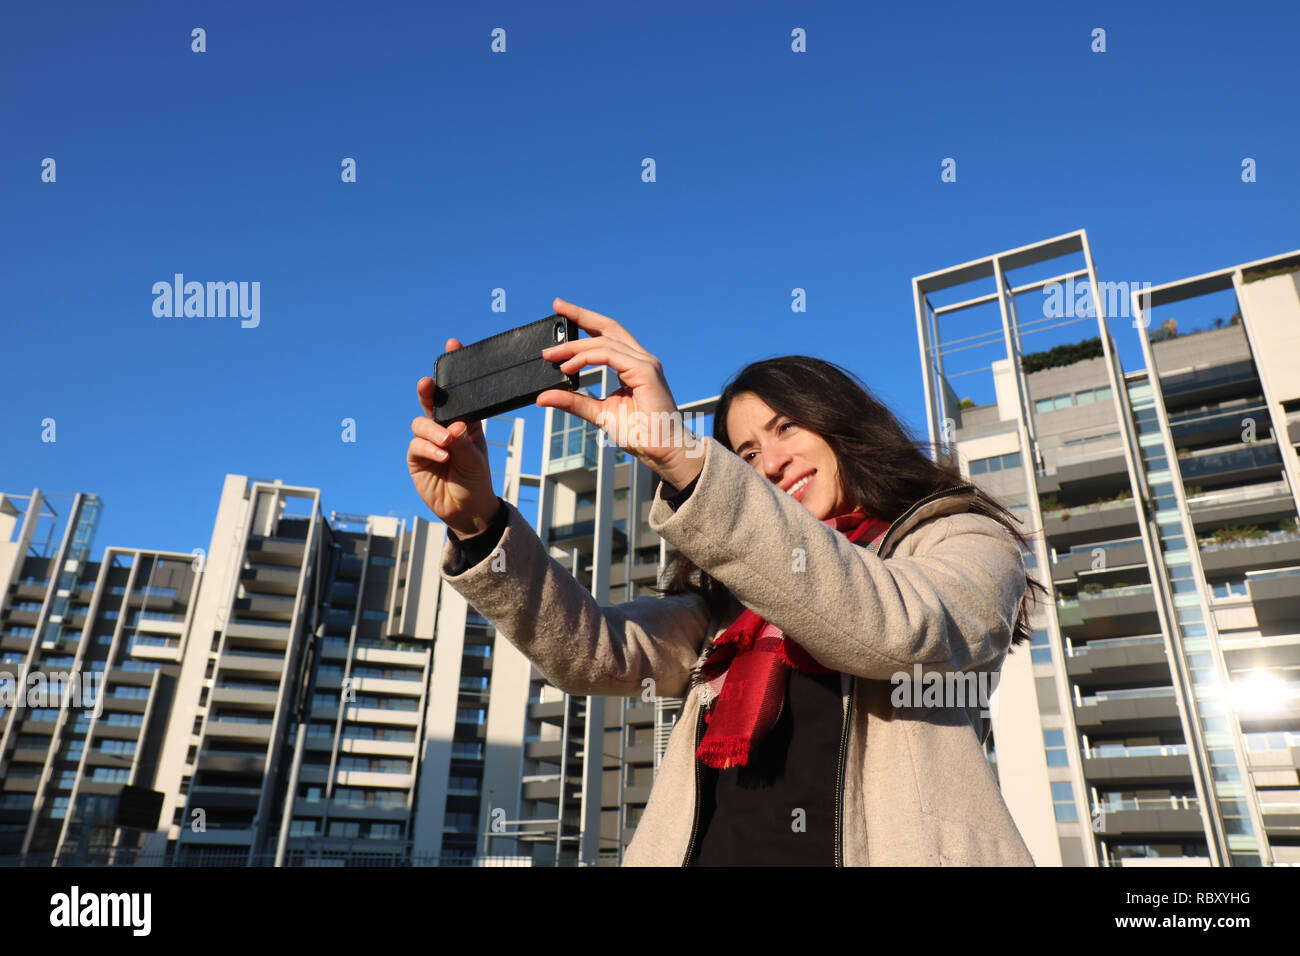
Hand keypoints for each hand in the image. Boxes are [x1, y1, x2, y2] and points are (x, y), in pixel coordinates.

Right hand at [409, 339, 501, 537]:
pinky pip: (417, 446)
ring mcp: (428, 442)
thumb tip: (453, 426)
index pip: (458, 393)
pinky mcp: (416, 458)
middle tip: (428, 383)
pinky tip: (443, 456)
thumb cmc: (477, 480)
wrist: (468, 510)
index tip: (453, 343)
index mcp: (463, 420)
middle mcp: (443, 427)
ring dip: (434, 431)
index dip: (453, 369)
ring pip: (421, 424)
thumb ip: (465, 441)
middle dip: (428, 391)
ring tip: (448, 442)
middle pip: (432, 402)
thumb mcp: (476, 458)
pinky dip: (429, 449)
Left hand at [536, 297, 703, 488]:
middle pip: (609, 327)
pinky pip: (609, 355)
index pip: (608, 335)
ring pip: (604, 342)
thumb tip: (543, 397)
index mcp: (633, 365)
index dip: (586, 321)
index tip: (561, 314)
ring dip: (575, 346)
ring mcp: (645, 363)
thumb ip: (573, 402)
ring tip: (551, 355)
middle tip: (556, 306)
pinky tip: (569, 367)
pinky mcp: (645, 372)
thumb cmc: (638, 433)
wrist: (661, 450)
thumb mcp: (598, 413)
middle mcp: (641, 359)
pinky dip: (586, 358)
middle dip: (581, 315)